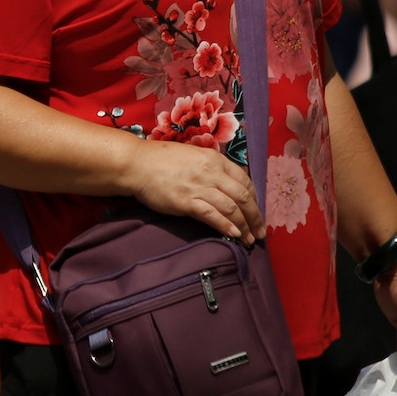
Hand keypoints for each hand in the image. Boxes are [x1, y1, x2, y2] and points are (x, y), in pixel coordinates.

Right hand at [125, 139, 264, 244]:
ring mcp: (198, 187)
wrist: (137, 164)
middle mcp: (211, 172)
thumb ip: (212, 168)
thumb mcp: (194, 156)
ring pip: (231, 208)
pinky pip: (212, 215)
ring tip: (249, 239)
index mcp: (215, 160)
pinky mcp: (186, 201)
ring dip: (244, 226)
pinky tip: (234, 235)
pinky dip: (226, 226)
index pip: (244, 181)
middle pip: (242, 197)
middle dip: (255, 216)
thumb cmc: (161, 159)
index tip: (256, 212)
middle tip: (260, 232)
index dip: (254, 199)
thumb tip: (226, 185)